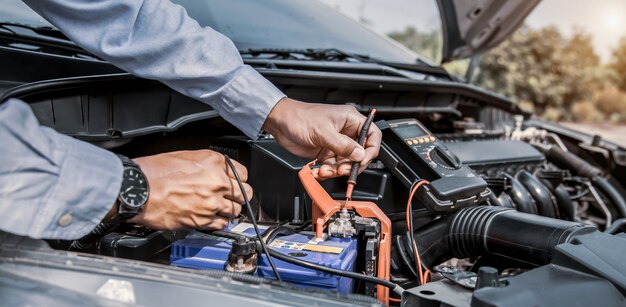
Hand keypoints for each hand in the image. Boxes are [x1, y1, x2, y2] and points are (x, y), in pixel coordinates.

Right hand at [124, 150, 251, 229]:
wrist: (139, 190)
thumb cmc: (154, 172)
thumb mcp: (185, 156)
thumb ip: (207, 164)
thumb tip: (216, 171)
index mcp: (214, 163)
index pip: (243, 173)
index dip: (238, 178)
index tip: (235, 181)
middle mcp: (218, 183)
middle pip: (244, 193)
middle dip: (239, 195)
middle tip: (232, 196)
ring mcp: (212, 203)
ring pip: (235, 210)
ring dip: (230, 209)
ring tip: (222, 208)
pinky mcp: (202, 220)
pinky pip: (222, 224)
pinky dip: (220, 222)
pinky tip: (214, 218)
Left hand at [262, 98, 381, 179]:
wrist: (280, 123)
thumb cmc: (300, 117)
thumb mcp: (323, 131)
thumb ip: (343, 145)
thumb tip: (359, 154)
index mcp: (350, 120)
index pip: (372, 135)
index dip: (370, 150)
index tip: (361, 160)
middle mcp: (345, 132)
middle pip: (359, 153)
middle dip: (350, 164)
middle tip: (341, 170)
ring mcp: (336, 143)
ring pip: (345, 163)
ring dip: (336, 171)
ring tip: (324, 171)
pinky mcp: (326, 153)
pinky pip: (332, 167)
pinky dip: (326, 172)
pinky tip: (318, 171)